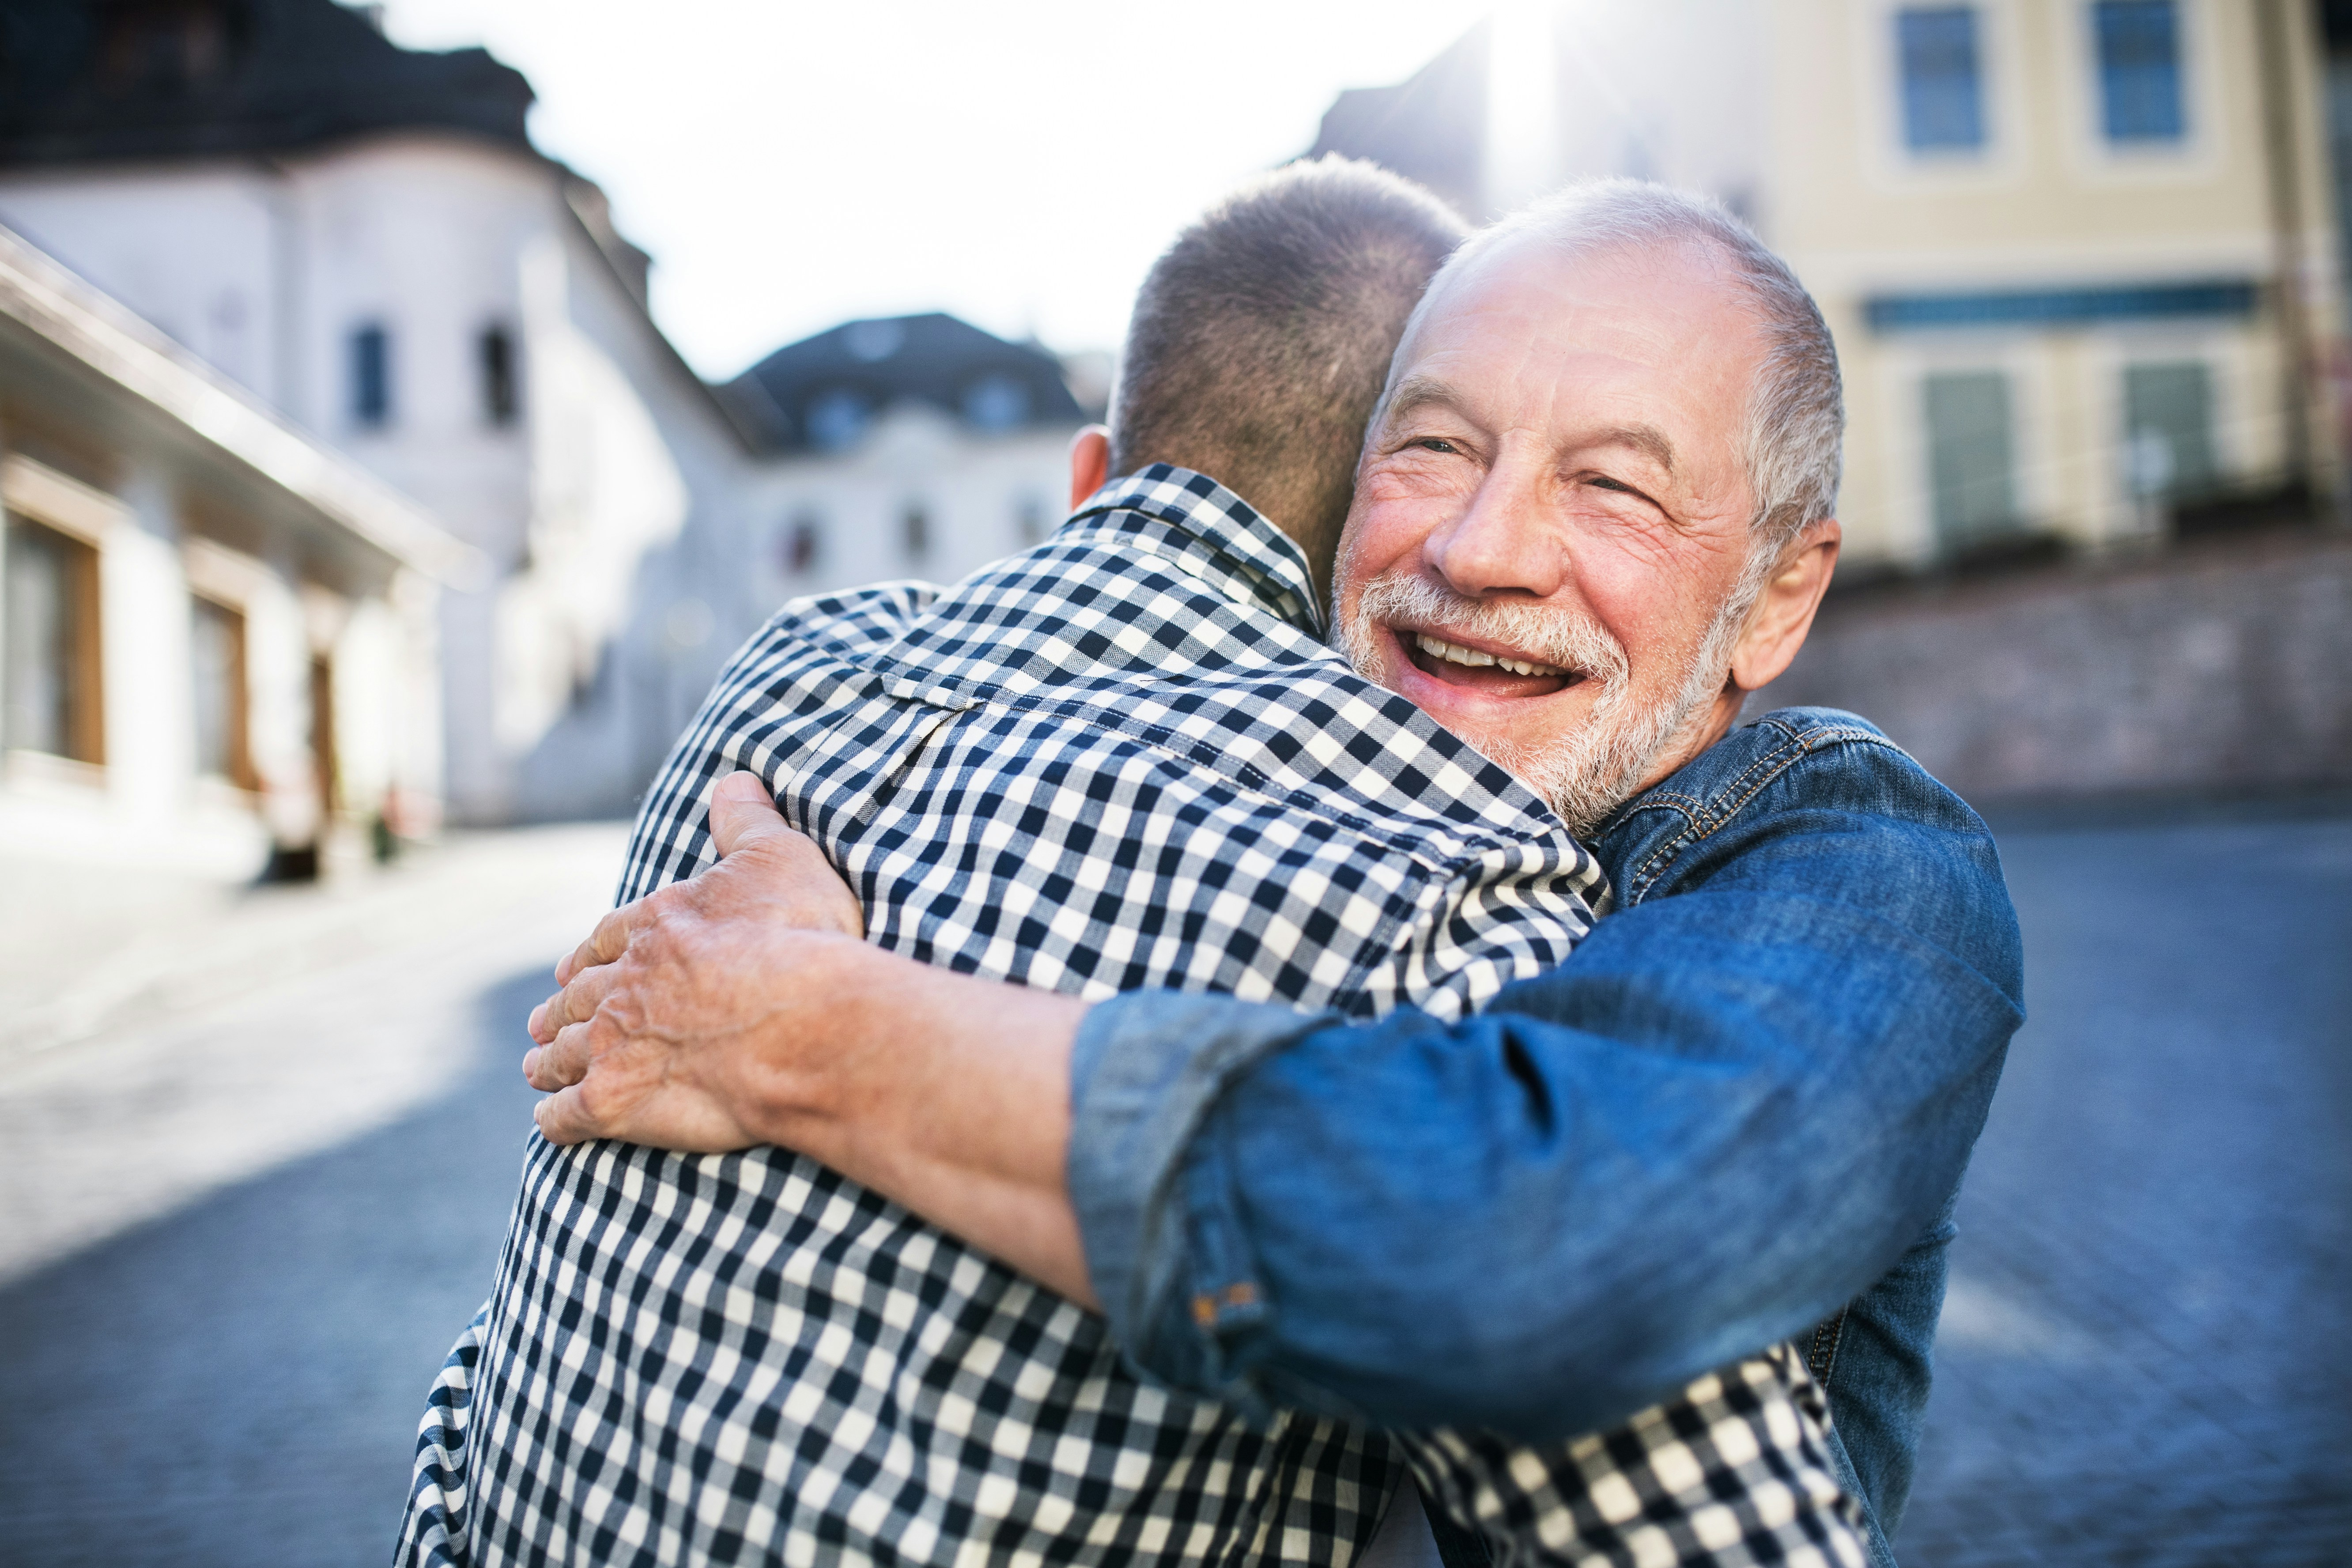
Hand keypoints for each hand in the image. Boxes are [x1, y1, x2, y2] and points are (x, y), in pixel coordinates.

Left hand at [523, 771, 867, 1148]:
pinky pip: (566, 1115)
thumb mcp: (780, 857)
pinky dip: (554, 1118)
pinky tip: (553, 1122)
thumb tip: (734, 779)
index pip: (607, 938)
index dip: (590, 955)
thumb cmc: (800, 939)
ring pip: (562, 1054)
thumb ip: (748, 820)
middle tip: (543, 1022)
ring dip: (546, 1060)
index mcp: (654, 926)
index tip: (574, 967)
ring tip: (537, 1067)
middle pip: (577, 998)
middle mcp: (621, 984)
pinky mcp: (614, 1103)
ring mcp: (612, 1045)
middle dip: (559, 1009)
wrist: (805, 1024)